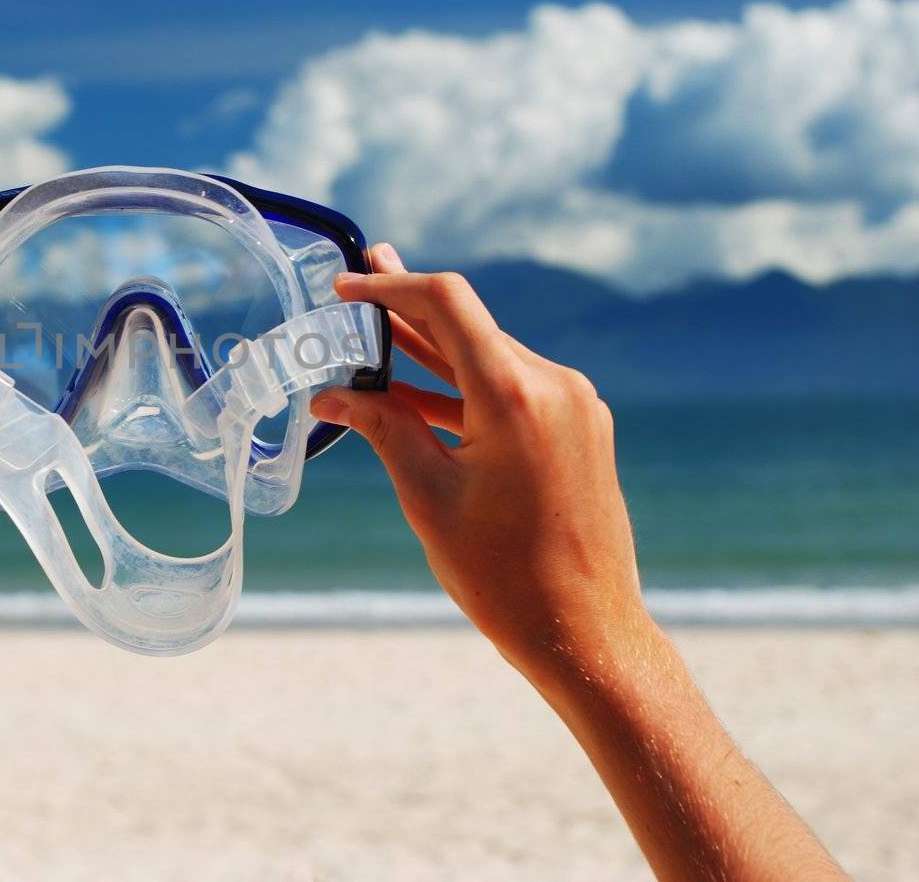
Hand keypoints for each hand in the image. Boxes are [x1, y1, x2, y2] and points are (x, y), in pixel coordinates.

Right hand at [311, 243, 643, 684]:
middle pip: (468, 326)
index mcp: (516, 395)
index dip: (391, 286)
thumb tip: (333, 394)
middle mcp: (555, 387)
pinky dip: (462, 388)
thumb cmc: (503, 575)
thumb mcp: (427, 497)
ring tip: (374, 332)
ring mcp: (574, 407)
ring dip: (430, 352)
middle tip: (353, 290)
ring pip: (488, 357)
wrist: (585, 632)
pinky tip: (415, 391)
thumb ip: (383, 429)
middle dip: (405, 313)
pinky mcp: (579, 430)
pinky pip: (511, 390)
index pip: (448, 304)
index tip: (347, 284)